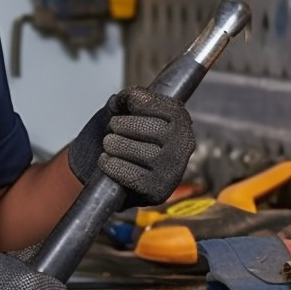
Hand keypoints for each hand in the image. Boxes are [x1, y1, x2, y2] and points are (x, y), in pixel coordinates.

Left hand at [68, 85, 195, 206]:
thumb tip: (122, 99)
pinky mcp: (157, 190)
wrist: (118, 177)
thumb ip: (125, 101)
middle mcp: (183, 145)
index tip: (124, 106)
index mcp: (180, 120)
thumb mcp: (127, 114)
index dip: (133, 100)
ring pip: (136, 150)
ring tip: (110, 144)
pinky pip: (127, 173)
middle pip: (145, 127)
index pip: (151, 103)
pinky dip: (111, 165)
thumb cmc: (125, 140)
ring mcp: (172, 170)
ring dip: (113, 145)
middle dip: (120, 125)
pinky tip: (107, 161)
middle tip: (112, 129)